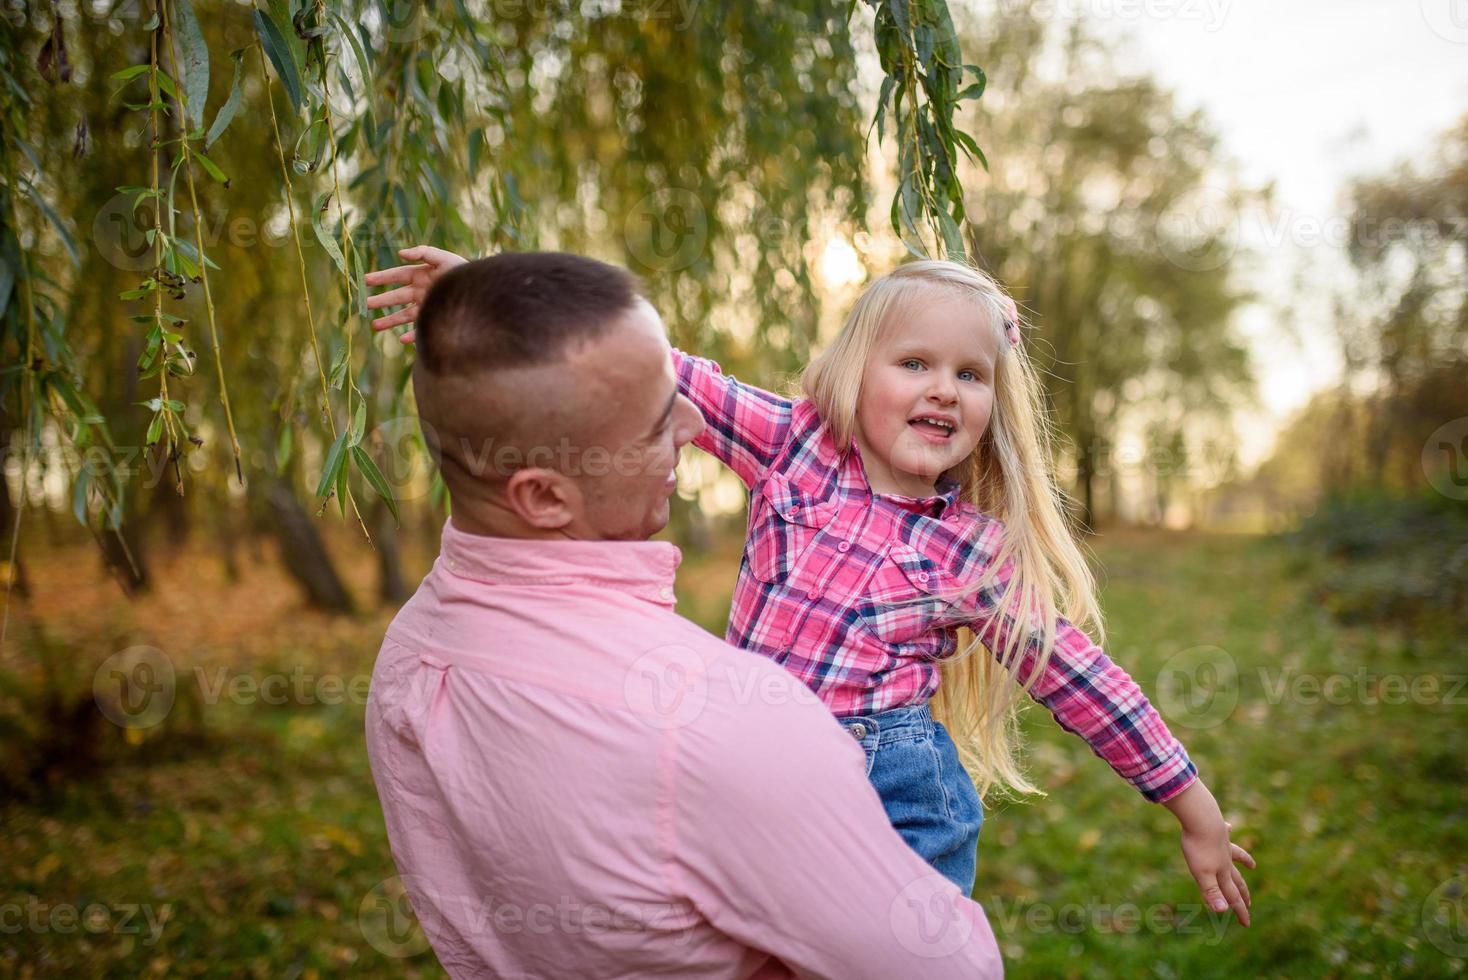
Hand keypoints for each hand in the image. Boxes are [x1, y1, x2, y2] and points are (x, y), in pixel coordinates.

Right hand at [364, 245, 468, 343]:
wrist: (483, 293)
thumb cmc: (464, 274)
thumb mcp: (445, 259)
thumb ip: (424, 253)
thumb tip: (400, 254)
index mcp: (423, 275)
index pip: (398, 276)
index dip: (382, 277)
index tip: (366, 280)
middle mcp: (423, 292)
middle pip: (397, 297)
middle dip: (381, 300)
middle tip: (365, 304)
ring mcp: (428, 308)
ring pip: (404, 315)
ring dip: (390, 320)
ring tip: (374, 326)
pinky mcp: (436, 321)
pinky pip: (421, 331)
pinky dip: (412, 336)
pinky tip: (401, 340)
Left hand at [1163, 780, 1255, 926]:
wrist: (1202, 819)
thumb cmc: (1199, 847)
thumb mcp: (1202, 873)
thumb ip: (1212, 892)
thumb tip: (1222, 911)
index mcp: (1222, 873)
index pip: (1232, 897)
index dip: (1240, 912)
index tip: (1247, 924)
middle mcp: (1226, 861)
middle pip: (1236, 880)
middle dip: (1242, 894)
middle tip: (1249, 904)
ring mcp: (1223, 845)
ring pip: (1236, 856)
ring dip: (1244, 861)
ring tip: (1252, 866)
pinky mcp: (1217, 830)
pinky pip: (1225, 832)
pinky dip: (1228, 831)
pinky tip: (1229, 827)